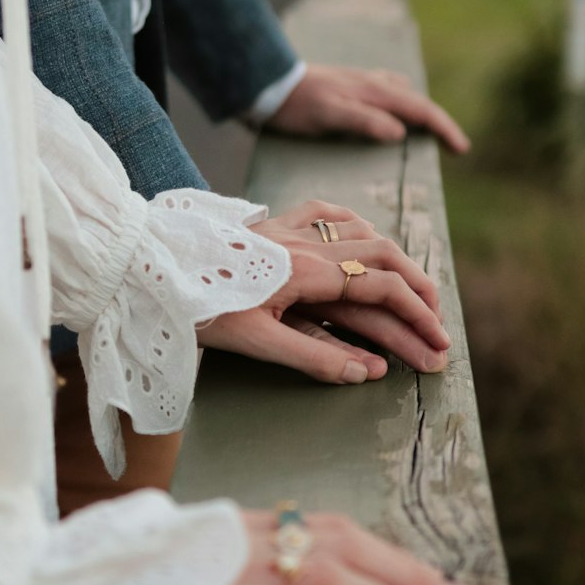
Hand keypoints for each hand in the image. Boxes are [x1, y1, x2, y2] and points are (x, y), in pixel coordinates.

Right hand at [135, 510, 474, 584]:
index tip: (424, 574)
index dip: (382, 549)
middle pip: (345, 542)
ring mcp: (233, 564)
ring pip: (333, 572)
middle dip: (407, 570)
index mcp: (243, 524)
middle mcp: (247, 534)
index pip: (328, 526)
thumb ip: (236, 567)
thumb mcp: (192, 570)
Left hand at [197, 199, 450, 382]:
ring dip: (394, 259)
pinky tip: (363, 236)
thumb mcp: (255, 342)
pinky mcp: (271, 224)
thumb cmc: (196, 308)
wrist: (147, 268)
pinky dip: (354, 225)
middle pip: (384, 256)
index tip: (437, 343)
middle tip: (437, 321)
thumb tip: (368, 372)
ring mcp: (288, 228)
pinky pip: (325, 212)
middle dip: (418, 289)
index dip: (417, 316)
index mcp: (306, 271)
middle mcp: (305, 242)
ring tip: (411, 287)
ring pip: (361, 231)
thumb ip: (314, 357)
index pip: (382, 288)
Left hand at [266, 64, 470, 152]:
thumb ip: (364, 121)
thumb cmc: (298, 105)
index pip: (421, 110)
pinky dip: (401, 105)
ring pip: (404, 95)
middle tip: (455, 147)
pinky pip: (388, 94)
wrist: (269, 84)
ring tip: (430, 132)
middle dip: (439, 123)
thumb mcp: (330, 115)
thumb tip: (400, 132)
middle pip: (418, 102)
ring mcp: (363, 83)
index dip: (444, 129)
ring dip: (421, 112)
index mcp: (375, 92)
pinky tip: (394, 114)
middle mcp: (374, 84)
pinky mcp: (350, 87)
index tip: (461, 148)